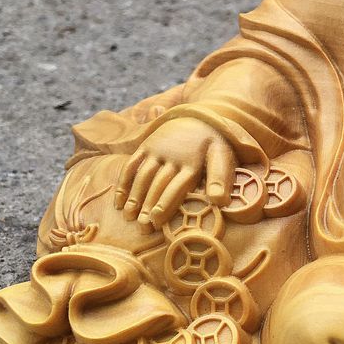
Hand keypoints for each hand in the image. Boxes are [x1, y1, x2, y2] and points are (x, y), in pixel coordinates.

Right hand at [114, 117, 236, 228]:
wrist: (202, 116)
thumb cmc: (214, 145)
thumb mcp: (223, 157)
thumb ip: (221, 179)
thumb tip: (219, 202)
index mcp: (193, 162)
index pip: (177, 186)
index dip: (166, 203)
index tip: (156, 220)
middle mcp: (173, 156)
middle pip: (158, 184)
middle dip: (148, 206)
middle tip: (142, 227)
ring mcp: (157, 150)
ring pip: (143, 176)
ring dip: (134, 197)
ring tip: (129, 217)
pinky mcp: (147, 146)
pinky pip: (132, 164)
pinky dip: (124, 183)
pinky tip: (119, 202)